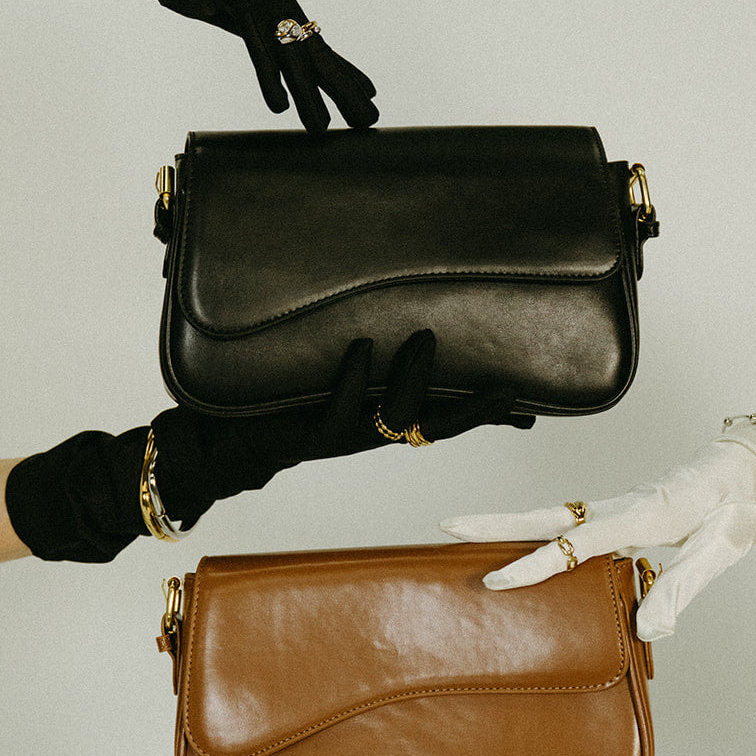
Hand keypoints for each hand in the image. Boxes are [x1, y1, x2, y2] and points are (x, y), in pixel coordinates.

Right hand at [118, 0, 378, 131]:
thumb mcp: (230, 8)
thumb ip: (253, 29)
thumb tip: (268, 52)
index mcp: (279, 5)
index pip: (318, 46)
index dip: (346, 72)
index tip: (370, 95)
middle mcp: (278, 1)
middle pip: (317, 55)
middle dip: (344, 91)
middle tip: (368, 120)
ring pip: (290, 56)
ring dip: (308, 96)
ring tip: (320, 129)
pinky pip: (256, 45)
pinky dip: (268, 76)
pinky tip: (278, 106)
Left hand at [152, 329, 533, 522]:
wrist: (227, 438)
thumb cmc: (286, 398)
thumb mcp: (335, 372)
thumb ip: (371, 350)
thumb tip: (401, 317)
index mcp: (385, 416)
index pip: (446, 415)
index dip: (487, 411)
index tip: (529, 403)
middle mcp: (372, 430)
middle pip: (436, 427)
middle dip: (475, 412)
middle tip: (509, 390)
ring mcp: (344, 435)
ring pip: (395, 418)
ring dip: (414, 379)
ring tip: (424, 338)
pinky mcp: (310, 435)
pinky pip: (341, 411)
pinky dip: (354, 378)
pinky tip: (365, 348)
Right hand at [441, 408, 755, 638]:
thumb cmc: (742, 504)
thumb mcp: (722, 549)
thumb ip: (682, 586)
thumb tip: (646, 629)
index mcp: (644, 515)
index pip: (577, 543)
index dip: (536, 564)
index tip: (497, 580)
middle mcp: (623, 506)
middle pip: (548, 515)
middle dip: (496, 523)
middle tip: (449, 526)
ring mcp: (620, 506)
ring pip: (554, 514)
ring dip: (509, 523)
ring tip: (465, 533)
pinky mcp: (623, 512)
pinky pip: (572, 522)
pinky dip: (538, 530)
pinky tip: (525, 548)